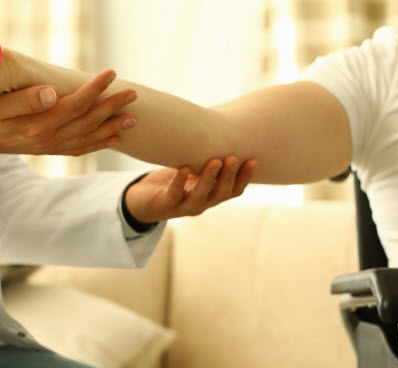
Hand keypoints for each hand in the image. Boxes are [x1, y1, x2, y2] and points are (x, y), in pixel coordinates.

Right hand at [0, 70, 136, 155]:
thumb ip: (22, 99)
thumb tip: (51, 94)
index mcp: (36, 124)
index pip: (74, 105)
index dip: (94, 90)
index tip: (110, 74)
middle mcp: (46, 138)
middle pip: (87, 121)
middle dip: (112, 107)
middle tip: (133, 93)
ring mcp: (48, 146)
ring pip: (87, 137)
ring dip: (112, 127)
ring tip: (133, 117)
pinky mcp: (47, 150)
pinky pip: (78, 149)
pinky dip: (98, 144)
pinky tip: (114, 138)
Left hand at [125, 156, 258, 223]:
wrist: (142, 202)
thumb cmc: (171, 182)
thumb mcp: (193, 169)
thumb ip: (207, 158)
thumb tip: (224, 130)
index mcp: (211, 196)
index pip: (234, 191)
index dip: (245, 178)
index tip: (254, 161)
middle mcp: (201, 204)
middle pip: (220, 194)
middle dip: (228, 177)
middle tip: (233, 159)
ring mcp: (183, 206)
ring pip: (200, 196)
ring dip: (208, 179)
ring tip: (215, 161)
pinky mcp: (164, 205)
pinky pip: (174, 194)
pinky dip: (179, 181)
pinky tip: (184, 168)